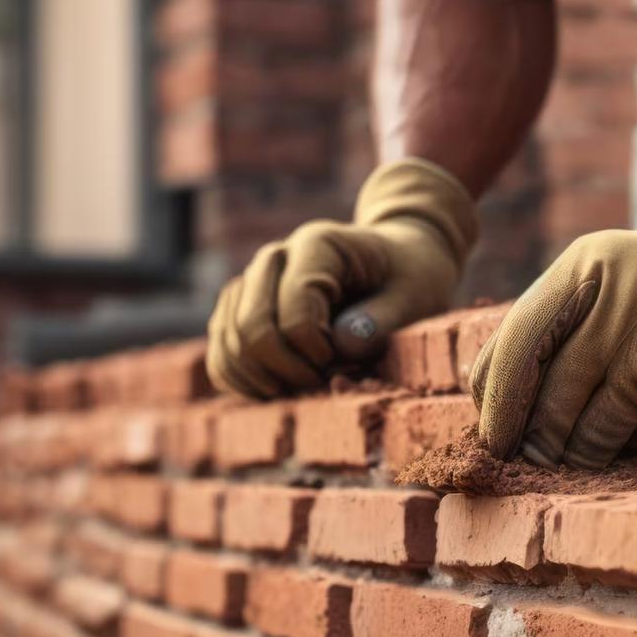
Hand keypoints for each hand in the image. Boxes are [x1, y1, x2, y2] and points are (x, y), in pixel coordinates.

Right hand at [207, 159, 475, 398]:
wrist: (396, 259)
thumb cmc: (409, 278)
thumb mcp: (415, 297)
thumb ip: (381, 321)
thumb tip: (340, 346)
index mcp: (317, 245)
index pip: (294, 312)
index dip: (316, 353)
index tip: (346, 364)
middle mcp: (275, 256)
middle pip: (250, 327)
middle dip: (285, 372)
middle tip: (322, 387)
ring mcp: (252, 279)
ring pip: (228, 340)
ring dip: (261, 380)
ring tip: (304, 390)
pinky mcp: (242, 305)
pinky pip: (221, 348)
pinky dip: (241, 379)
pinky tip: (275, 391)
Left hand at [470, 155, 636, 468]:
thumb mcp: (597, 291)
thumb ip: (552, 341)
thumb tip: (505, 419)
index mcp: (577, 266)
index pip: (516, 344)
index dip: (497, 403)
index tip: (493, 439)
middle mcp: (613, 283)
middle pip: (555, 383)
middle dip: (537, 437)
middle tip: (530, 464)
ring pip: (600, 408)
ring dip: (581, 450)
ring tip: (571, 465)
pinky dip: (630, 441)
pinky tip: (626, 443)